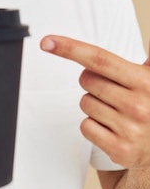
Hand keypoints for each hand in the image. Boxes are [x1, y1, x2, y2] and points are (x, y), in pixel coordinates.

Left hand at [40, 36, 149, 168]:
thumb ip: (147, 60)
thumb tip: (147, 39)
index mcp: (145, 82)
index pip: (99, 59)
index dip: (70, 48)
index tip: (48, 42)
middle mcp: (139, 105)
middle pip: (86, 80)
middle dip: (92, 81)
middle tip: (112, 91)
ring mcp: (130, 129)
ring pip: (85, 103)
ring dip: (94, 104)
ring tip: (116, 111)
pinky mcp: (120, 149)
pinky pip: (85, 126)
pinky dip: (93, 125)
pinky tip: (112, 127)